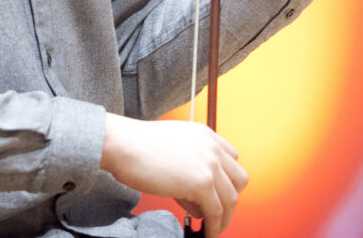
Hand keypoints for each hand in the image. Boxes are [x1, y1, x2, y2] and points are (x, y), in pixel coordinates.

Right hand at [100, 114, 246, 237]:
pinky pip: (216, 212)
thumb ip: (189, 166)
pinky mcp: (202, 183)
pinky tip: (205, 231)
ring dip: (224, 217)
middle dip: (230, 198)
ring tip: (212, 227)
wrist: (123, 144)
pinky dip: (214, 226)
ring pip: (231, 199)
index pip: (231, 158)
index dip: (227, 179)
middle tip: (218, 212)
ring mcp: (209, 165)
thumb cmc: (137, 145)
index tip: (220, 192)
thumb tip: (196, 198)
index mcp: (205, 134)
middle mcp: (211, 147)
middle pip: (239, 179)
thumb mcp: (172, 147)